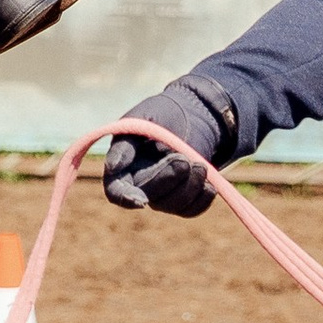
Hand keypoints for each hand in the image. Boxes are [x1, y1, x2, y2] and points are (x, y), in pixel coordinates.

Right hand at [103, 76, 239, 217]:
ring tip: (200, 165)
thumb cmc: (160, 114)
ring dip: (189, 186)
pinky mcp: (183, 200)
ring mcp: (162, 195)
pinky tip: (209, 183)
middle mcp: (138, 186)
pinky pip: (191, 209)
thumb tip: (113, 167)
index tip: (142, 201)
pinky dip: (202, 197)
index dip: (126, 198)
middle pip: (149, 197)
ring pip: (173, 205)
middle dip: (168, 178)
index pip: (117, 192)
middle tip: (183, 158)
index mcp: (121, 167)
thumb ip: (126, 143)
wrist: (190, 115)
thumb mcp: (141, 120)